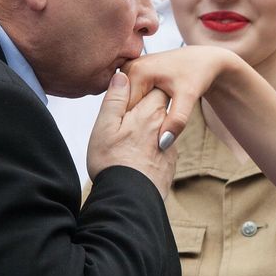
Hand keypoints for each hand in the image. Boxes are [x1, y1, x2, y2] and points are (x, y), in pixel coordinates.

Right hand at [87, 72, 176, 197]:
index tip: (131, 96)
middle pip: (160, 107)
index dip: (143, 87)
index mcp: (148, 112)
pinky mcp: (170, 164)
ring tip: (131, 140)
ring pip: (160, 128)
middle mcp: (163, 126)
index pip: (154, 88)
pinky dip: (152, 148)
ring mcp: (169, 146)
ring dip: (150, 129)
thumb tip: (121, 75)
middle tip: (129, 117)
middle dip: (148, 106)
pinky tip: (138, 157)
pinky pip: (161, 148)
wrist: (130, 199)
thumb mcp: (105, 126)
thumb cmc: (112, 161)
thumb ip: (116, 99)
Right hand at [122, 45, 240, 146]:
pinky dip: (140, 107)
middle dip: (135, 120)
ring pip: (127, 102)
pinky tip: (152, 112)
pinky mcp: (134, 72)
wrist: (204, 59)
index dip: (135, 126)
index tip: (148, 136)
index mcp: (136, 72)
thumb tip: (163, 143)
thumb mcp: (189, 97)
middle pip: (124, 105)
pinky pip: (132, 96)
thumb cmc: (198, 75)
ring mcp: (130, 68)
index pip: (125, 108)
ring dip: (137, 115)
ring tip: (153, 121)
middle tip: (152, 130)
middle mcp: (129, 67)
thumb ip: (176, 120)